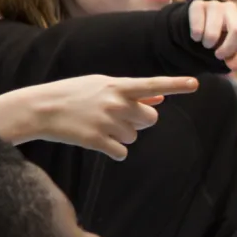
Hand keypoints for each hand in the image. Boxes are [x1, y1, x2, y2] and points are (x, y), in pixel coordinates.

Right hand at [0, 75, 199, 159]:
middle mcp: (115, 102)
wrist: (40, 109)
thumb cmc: (73, 94)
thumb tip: (160, 97)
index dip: (176, 85)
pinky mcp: (97, 141)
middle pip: (150, 119)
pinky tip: (96, 140)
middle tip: (117, 117)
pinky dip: (113, 150)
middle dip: (139, 121)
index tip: (196, 84)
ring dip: (122, 135)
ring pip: (134, 137)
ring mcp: (107, 122)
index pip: (153, 84)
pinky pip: (121, 152)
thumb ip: (132, 92)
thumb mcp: (101, 85)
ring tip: (98, 125)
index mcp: (117, 85)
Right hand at [188, 0, 236, 69]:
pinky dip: (196, 36)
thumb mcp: (228, 51)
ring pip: (213, 32)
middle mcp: (232, 9)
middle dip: (226, 48)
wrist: (196, 28)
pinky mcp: (199, 4)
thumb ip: (234, 59)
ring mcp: (216, 5)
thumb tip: (236, 65)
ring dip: (208, 44)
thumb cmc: (220, 41)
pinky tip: (196, 36)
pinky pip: (197, 25)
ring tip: (207, 43)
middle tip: (218, 55)